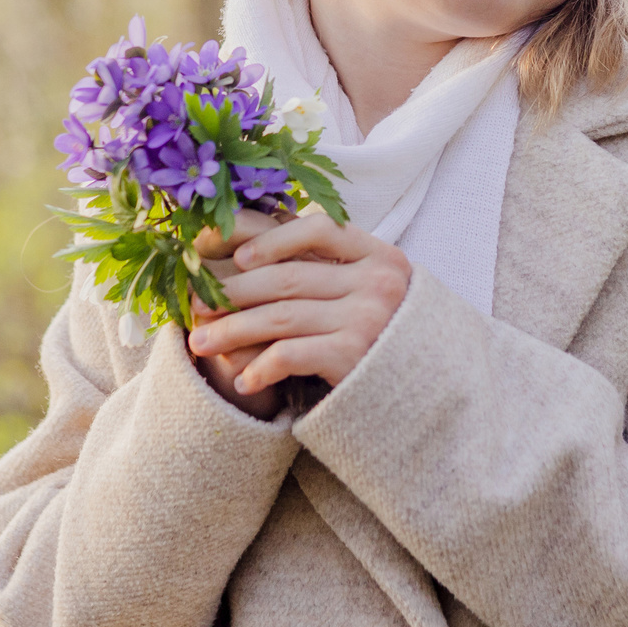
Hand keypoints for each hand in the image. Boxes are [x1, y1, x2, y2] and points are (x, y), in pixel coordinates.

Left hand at [187, 214, 412, 402]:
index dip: (271, 240)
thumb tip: (257, 252)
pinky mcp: (355, 357)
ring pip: (280, 316)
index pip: (319, 229)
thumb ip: (333, 270)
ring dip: (232, 330)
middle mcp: (377, 282)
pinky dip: (260, 367)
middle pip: (288, 278)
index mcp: (380, 255)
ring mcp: (368, 318)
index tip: (236, 258)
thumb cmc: (389, 341)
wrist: (433, 397)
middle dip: (232, 293)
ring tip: (200, 344)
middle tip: (194, 306)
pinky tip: (242, 381)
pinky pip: (291, 354)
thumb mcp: (373, 293)